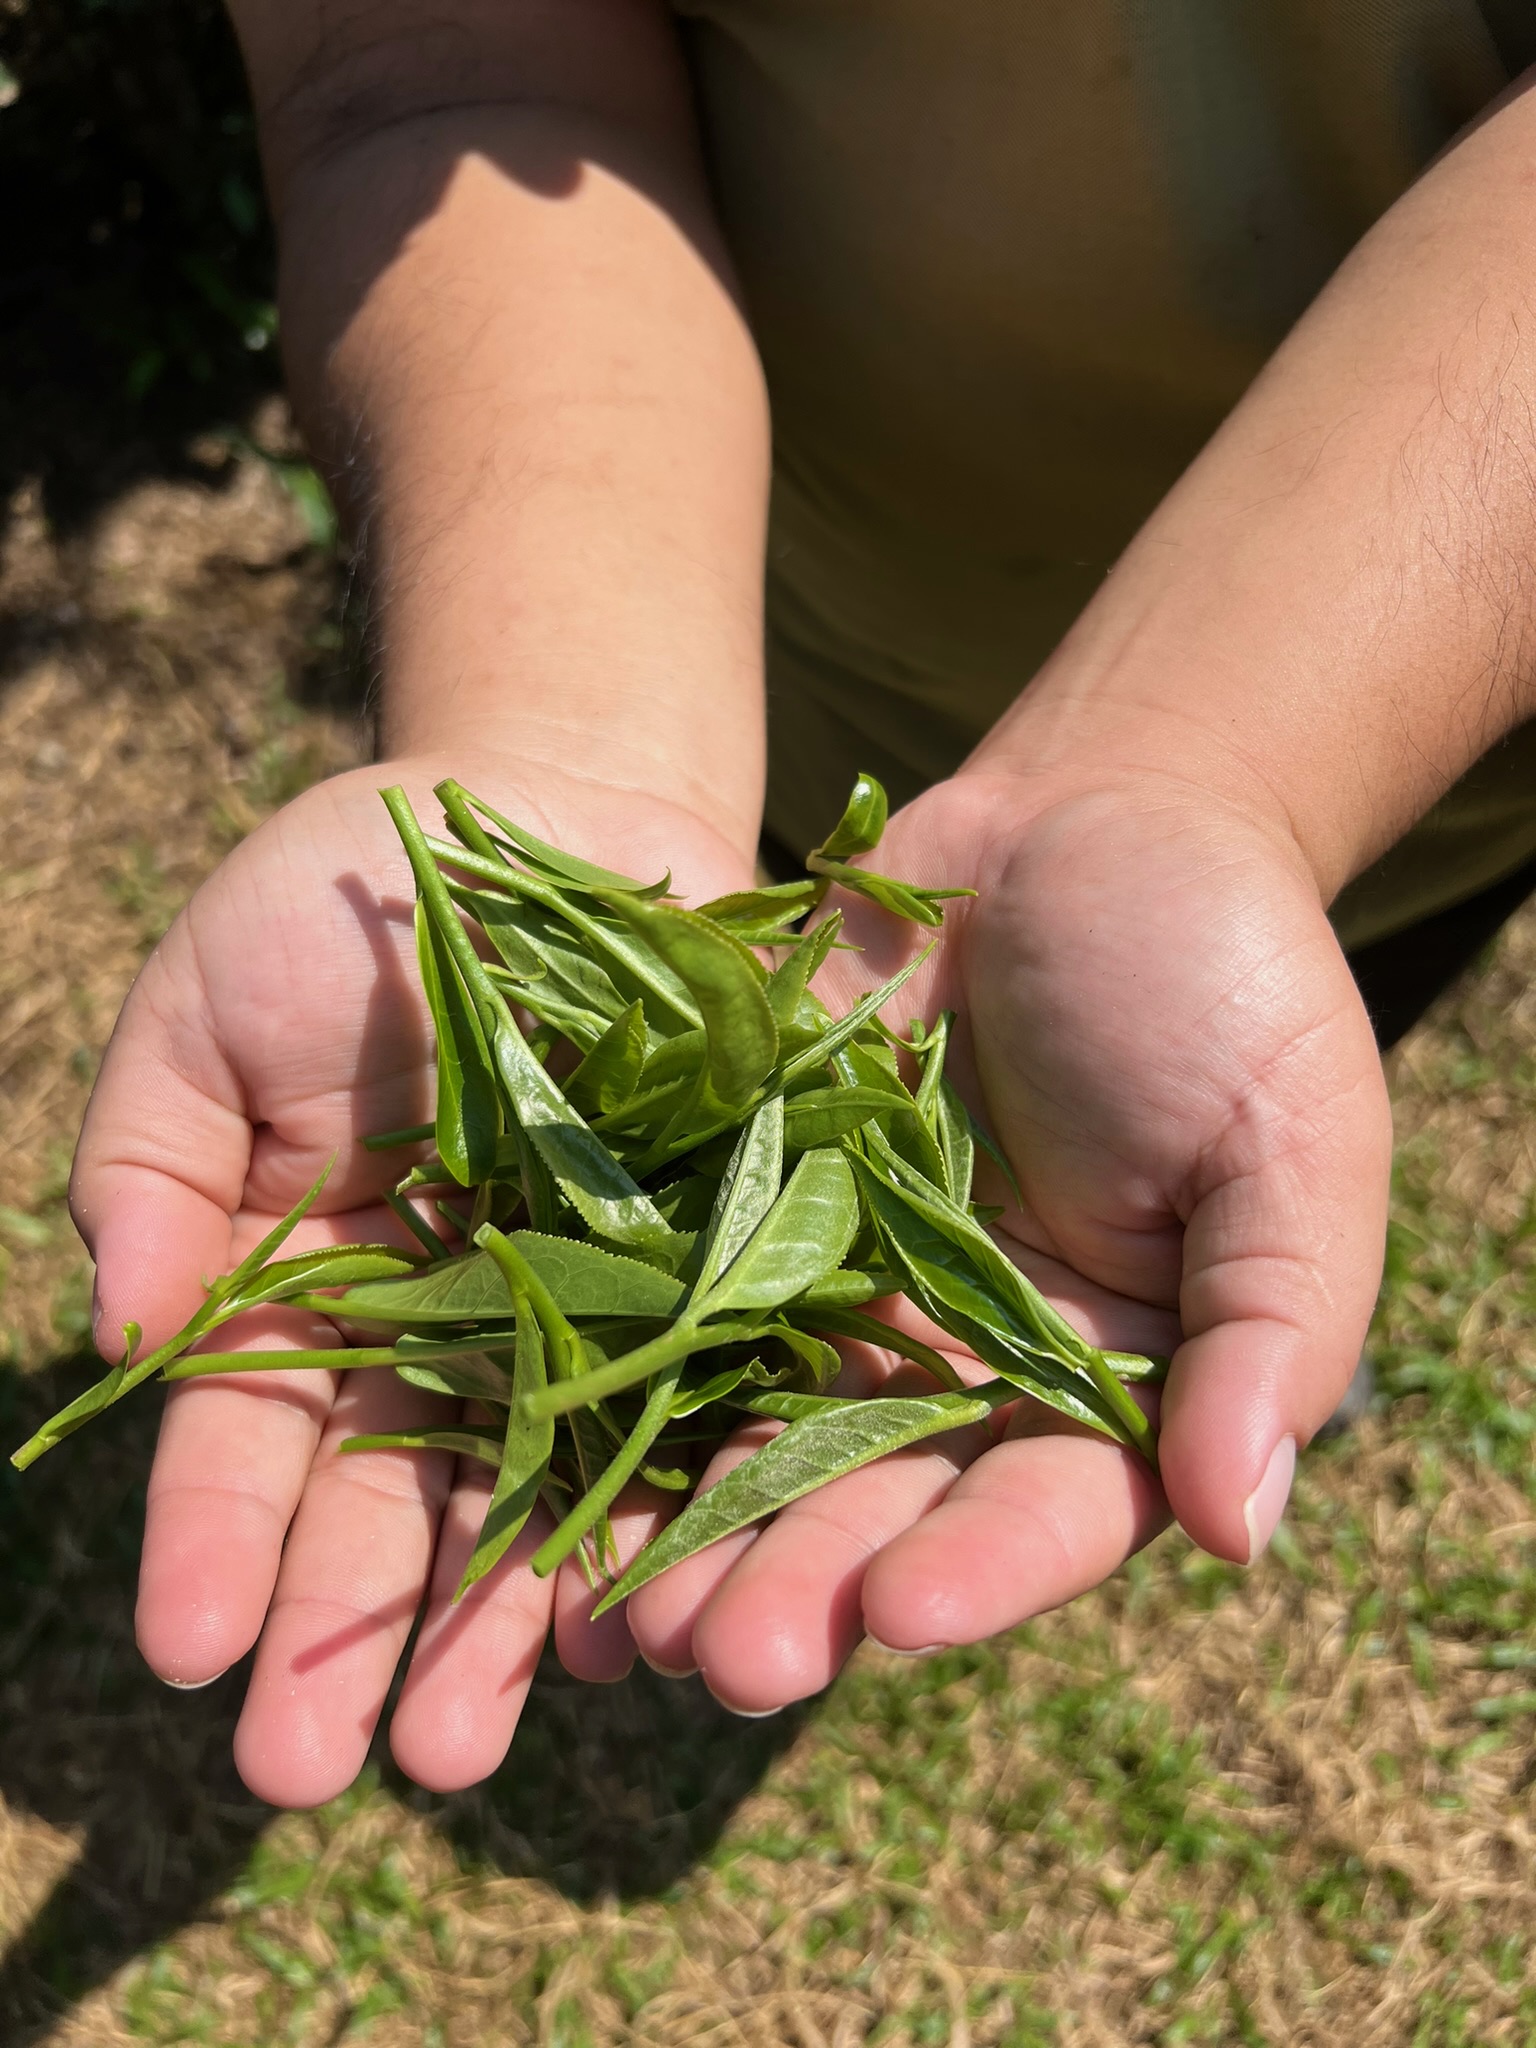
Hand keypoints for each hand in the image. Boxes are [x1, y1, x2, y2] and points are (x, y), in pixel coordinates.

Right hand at [71, 754, 751, 1803]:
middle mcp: (450, 1323)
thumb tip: (122, 1339)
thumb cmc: (352, 894)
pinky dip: (666, 1510)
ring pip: (543, 1491)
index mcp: (314, 1277)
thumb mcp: (203, 1008)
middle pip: (397, 1500)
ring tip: (460, 1749)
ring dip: (497, 1625)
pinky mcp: (722, 1272)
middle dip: (350, 1634)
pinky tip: (636, 1620)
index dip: (213, 1540)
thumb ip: (151, 1167)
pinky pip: (701, 1405)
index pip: (256, 1433)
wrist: (557, 801)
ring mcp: (590, 1308)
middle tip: (314, 1772)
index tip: (184, 1650)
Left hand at [621, 767, 1389, 1709]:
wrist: (1083, 822)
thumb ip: (1274, 1331)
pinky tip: (539, 1458)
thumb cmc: (1223, 979)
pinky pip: (669, 1300)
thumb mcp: (1294, 1143)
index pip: (1049, 1510)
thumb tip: (1240, 1531)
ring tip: (614, 1623)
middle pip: (876, 1502)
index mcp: (1107, 1381)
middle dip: (799, 1584)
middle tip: (716, 1663)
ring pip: (753, 1433)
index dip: (981, 1571)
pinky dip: (608, 1376)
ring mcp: (839, 1290)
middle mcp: (963, 1366)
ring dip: (683, 1527)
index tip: (902, 1618)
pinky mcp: (736, 1206)